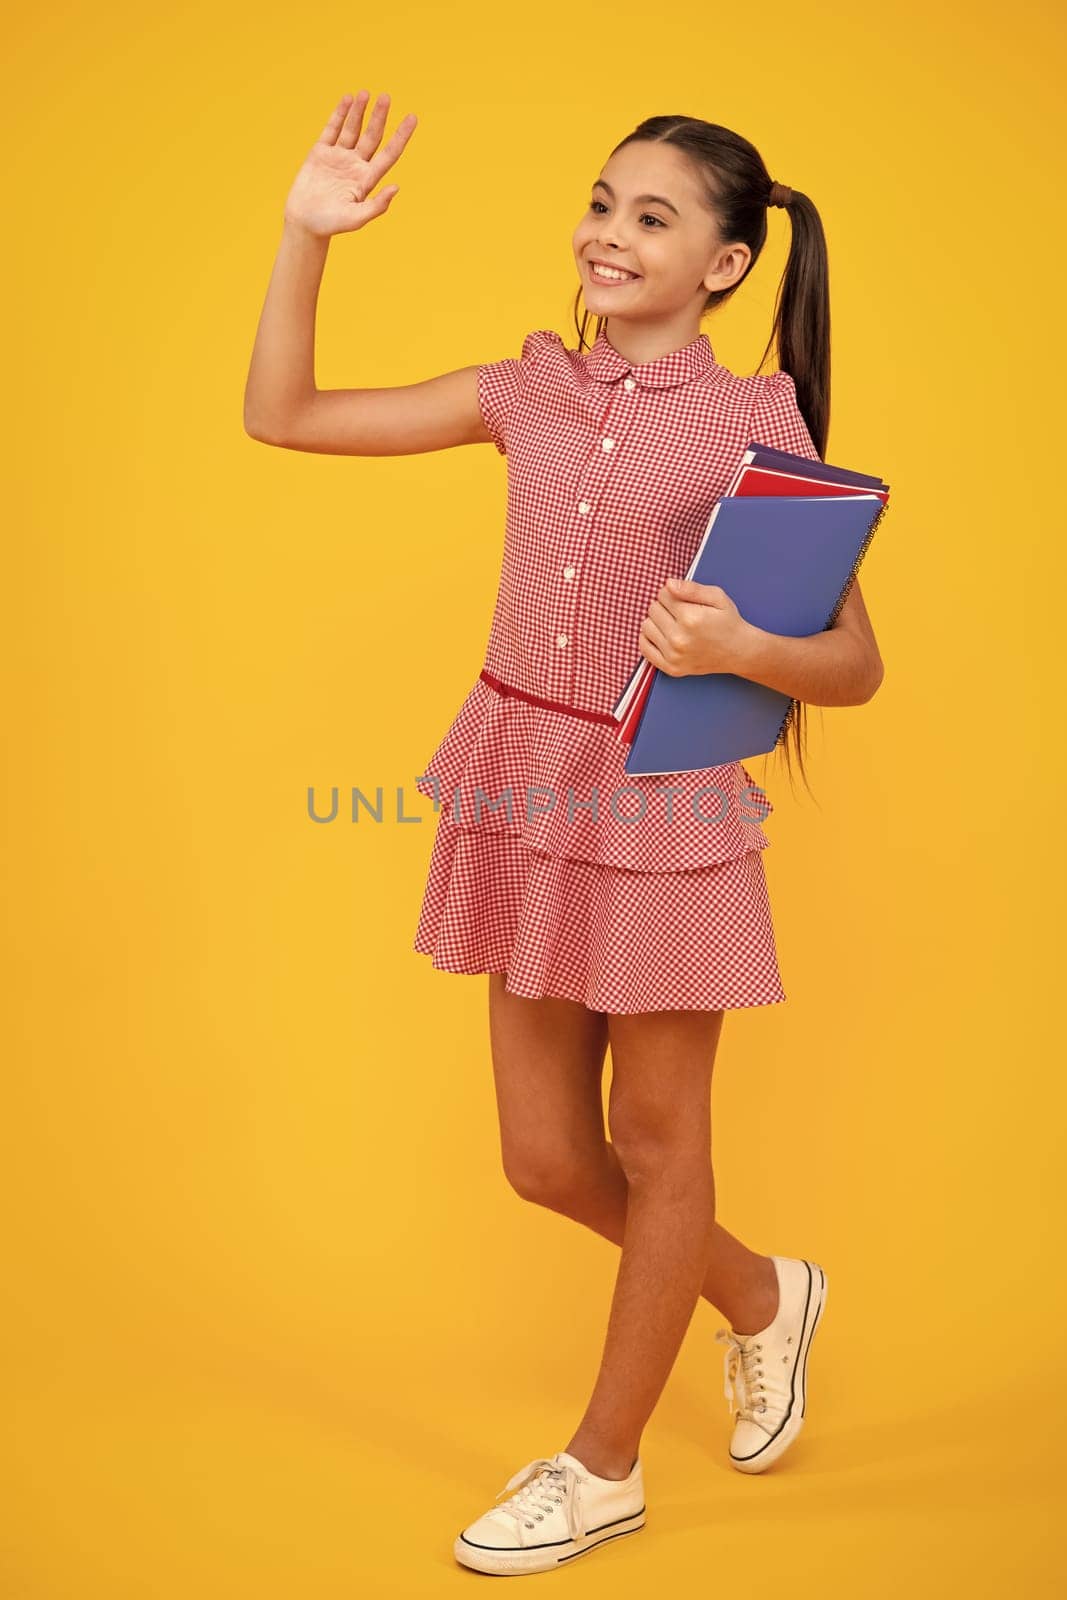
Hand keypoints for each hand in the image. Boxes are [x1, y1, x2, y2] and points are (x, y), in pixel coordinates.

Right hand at [283, 89, 416, 238]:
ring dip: (359, 111)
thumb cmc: (331, 225)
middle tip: (386, 97)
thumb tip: (396, 187)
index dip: (401, 136)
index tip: (413, 117)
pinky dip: (339, 114)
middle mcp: (355, 165)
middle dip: (379, 117)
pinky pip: (332, 130)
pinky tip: (347, 99)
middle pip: (372, 136)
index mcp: (367, 179)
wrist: (304, 223)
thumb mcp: (356, 219)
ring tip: (366, 93)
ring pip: (352, 129)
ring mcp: (338, 157)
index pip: (389, 153)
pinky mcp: (320, 153)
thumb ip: (376, 206)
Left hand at [638, 576, 754, 676]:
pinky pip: (644, 648)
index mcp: (690, 618)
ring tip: (673, 623)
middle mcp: (679, 638)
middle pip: (653, 609)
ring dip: (656, 621)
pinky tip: (663, 635)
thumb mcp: (717, 597)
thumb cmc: (728, 622)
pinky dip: (649, 638)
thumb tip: (667, 584)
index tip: (683, 599)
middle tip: (680, 612)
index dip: (672, 593)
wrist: (739, 652)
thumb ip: (691, 588)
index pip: (662, 594)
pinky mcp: (670, 668)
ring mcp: (673, 655)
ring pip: (646, 626)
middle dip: (664, 606)